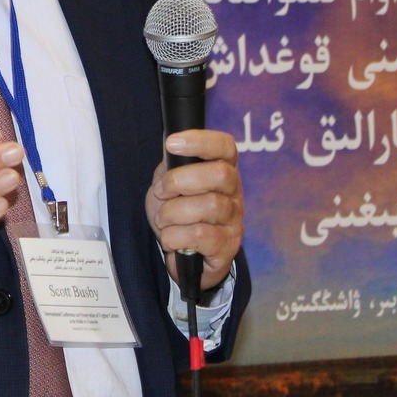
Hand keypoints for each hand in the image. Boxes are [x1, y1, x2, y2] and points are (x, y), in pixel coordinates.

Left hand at [145, 128, 242, 293]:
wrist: (183, 255)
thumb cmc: (179, 213)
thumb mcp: (171, 184)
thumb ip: (172, 165)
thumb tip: (170, 141)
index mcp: (224, 170)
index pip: (225, 146)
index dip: (200, 141)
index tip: (172, 144)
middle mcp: (235, 193)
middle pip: (219, 175)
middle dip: (180, 180)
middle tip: (161, 191)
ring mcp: (234, 221)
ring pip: (209, 206)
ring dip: (173, 212)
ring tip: (162, 219)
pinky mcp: (227, 247)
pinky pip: (201, 236)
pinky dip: (175, 236)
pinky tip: (170, 239)